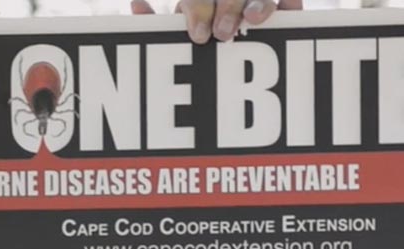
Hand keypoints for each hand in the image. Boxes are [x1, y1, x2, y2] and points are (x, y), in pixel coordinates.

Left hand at [131, 0, 302, 43]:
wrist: (232, 65)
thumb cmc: (196, 46)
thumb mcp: (174, 38)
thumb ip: (154, 24)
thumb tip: (136, 4)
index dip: (198, 9)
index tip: (199, 35)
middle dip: (227, 7)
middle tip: (223, 34)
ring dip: (259, 3)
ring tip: (254, 20)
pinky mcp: (284, 6)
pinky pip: (289, 0)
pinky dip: (289, 5)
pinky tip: (288, 10)